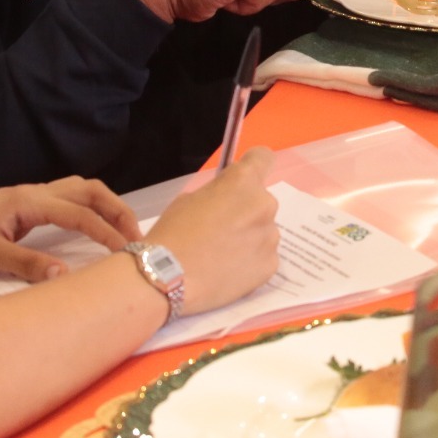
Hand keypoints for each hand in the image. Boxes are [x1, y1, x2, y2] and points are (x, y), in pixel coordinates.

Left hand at [0, 177, 141, 283]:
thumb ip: (25, 264)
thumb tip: (65, 274)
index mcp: (27, 201)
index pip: (79, 213)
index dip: (106, 232)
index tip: (126, 252)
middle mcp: (32, 194)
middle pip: (88, 190)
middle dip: (117, 209)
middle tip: (137, 237)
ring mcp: (28, 199)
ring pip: (78, 191)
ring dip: (105, 206)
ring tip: (123, 232)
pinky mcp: (22, 209)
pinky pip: (66, 201)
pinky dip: (88, 210)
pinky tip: (91, 231)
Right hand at [144, 148, 279, 315]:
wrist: (166, 279)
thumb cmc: (172, 234)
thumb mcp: (189, 199)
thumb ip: (217, 193)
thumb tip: (228, 198)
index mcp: (243, 182)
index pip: (263, 157)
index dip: (252, 165)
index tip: (242, 179)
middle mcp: (264, 205)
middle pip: (261, 201)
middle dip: (245, 210)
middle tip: (221, 229)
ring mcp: (270, 237)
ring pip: (263, 231)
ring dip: (249, 237)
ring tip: (221, 256)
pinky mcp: (270, 265)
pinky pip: (263, 257)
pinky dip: (249, 262)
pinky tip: (227, 272)